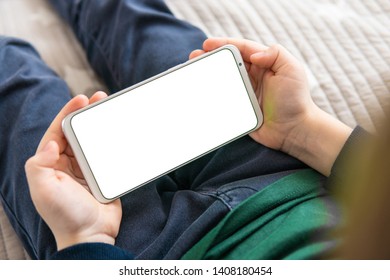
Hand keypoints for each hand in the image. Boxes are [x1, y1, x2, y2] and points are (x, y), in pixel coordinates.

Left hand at [25, 92, 121, 250]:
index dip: (66, 113)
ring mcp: (86, 168)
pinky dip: (112, 140)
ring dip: (99, 123)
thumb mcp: (43, 190)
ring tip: (109, 107)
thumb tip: (52, 142)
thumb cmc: (65, 214)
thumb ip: (40, 164)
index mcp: (51, 164)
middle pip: (76, 132)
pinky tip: (119, 130)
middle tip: (99, 97)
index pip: (57, 132)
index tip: (80, 99)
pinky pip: (106, 152)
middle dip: (86, 113)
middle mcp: (68, 163)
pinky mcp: (102, 174)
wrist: (91, 234)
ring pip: (92, 139)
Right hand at [191, 38, 351, 175]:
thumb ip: (275, 54)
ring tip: (193, 72)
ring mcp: (246, 92)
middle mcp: (253, 76)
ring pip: (223, 79)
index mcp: (264, 64)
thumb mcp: (292, 70)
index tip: (207, 45)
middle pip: (228, 62)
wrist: (294, 130)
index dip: (223, 44)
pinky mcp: (241, 107)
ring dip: (208, 75)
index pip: (241, 49)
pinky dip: (212, 94)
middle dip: (211, 58)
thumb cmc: (295, 100)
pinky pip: (224, 98)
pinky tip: (201, 92)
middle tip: (194, 57)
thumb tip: (254, 54)